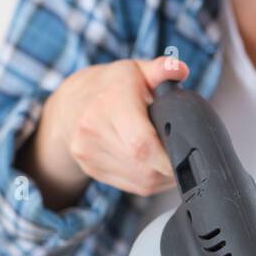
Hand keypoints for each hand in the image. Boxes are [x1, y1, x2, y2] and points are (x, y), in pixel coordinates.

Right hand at [19, 55, 188, 207]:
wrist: (70, 104)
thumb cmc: (110, 86)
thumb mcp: (136, 70)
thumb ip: (161, 69)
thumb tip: (179, 69)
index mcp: (108, 104)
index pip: (140, 144)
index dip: (167, 157)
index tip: (185, 155)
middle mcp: (93, 131)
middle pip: (143, 166)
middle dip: (169, 166)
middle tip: (182, 153)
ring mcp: (89, 154)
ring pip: (140, 181)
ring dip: (162, 176)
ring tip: (168, 157)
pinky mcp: (92, 170)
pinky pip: (131, 186)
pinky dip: (148, 180)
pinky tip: (152, 164)